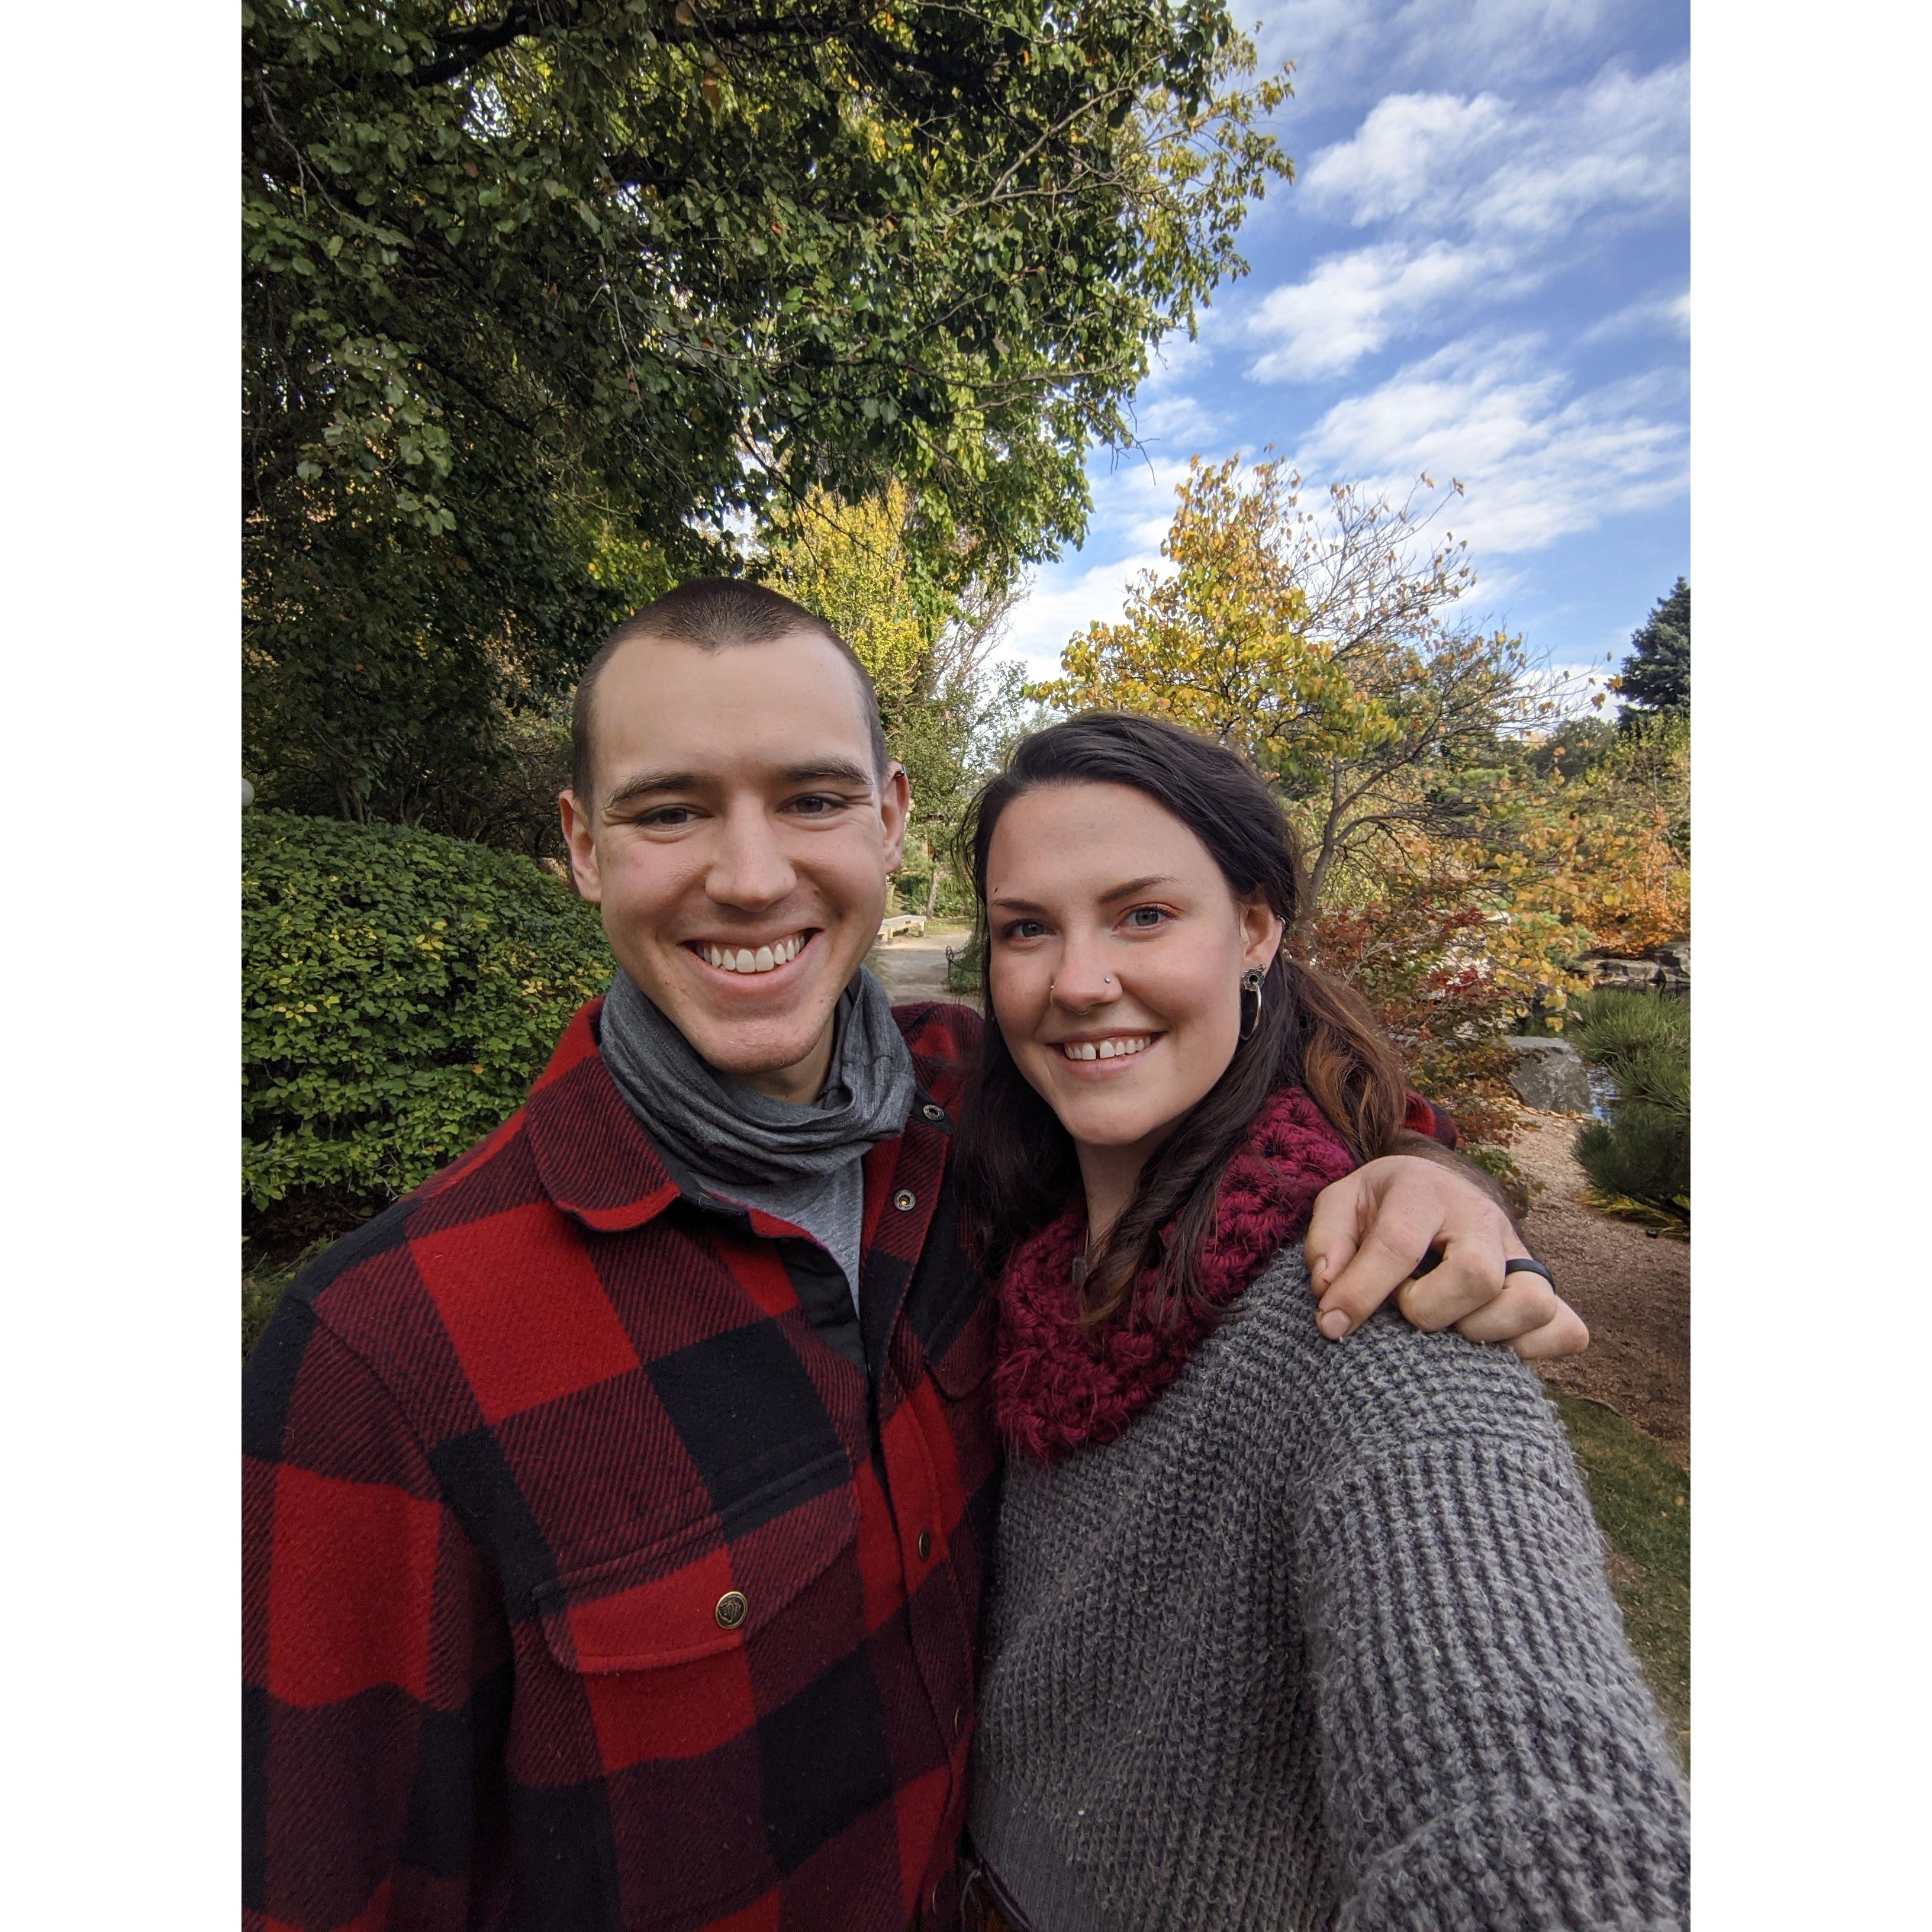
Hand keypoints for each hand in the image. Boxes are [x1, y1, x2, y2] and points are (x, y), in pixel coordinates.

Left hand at [1303, 1154, 1588, 1360]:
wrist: (1433, 1187)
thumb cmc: (1381, 1206)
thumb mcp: (1341, 1205)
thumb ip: (1327, 1242)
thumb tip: (1328, 1289)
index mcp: (1424, 1191)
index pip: (1397, 1245)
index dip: (1360, 1293)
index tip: (1331, 1326)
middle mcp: (1480, 1217)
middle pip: (1476, 1274)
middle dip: (1430, 1310)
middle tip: (1405, 1311)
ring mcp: (1518, 1251)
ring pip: (1531, 1302)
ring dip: (1482, 1331)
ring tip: (1448, 1329)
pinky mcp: (1543, 1284)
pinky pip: (1564, 1329)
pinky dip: (1530, 1350)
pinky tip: (1488, 1345)